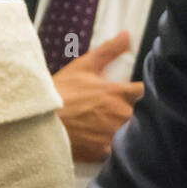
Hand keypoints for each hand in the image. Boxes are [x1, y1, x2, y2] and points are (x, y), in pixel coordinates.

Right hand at [53, 31, 144, 163]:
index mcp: (118, 93)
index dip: (148, 94)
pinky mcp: (104, 152)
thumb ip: (109, 51)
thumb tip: (127, 34)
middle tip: (127, 114)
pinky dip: (119, 150)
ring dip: (131, 132)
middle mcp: (120, 114)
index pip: (148, 92)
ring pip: (134, 135)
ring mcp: (113, 134)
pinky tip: (110, 145)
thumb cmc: (61, 92)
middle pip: (144, 115)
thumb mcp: (84, 66)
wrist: (38, 120)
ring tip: (118, 130)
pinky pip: (120, 153)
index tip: (140, 95)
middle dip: (139, 114)